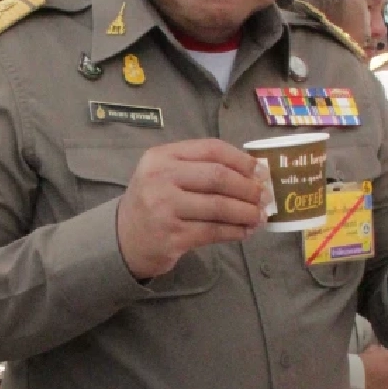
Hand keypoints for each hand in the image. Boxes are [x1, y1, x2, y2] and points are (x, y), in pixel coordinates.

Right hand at [116, 139, 265, 279]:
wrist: (123, 238)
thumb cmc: (153, 202)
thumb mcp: (166, 174)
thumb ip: (201, 167)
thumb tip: (253, 172)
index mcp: (161, 157)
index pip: (211, 149)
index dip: (241, 159)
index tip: (260, 170)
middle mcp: (160, 179)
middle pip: (218, 177)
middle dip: (248, 188)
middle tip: (265, 196)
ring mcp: (164, 209)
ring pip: (219, 207)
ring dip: (246, 212)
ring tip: (259, 216)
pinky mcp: (172, 237)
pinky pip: (214, 231)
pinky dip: (235, 231)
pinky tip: (245, 231)